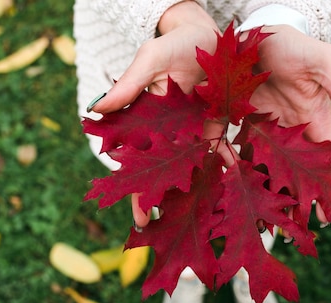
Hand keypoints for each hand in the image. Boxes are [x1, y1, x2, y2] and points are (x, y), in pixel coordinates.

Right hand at [89, 2, 219, 228]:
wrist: (209, 35)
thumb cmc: (175, 44)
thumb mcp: (151, 60)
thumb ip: (129, 84)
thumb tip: (97, 109)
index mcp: (148, 124)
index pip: (137, 165)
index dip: (136, 193)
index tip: (138, 220)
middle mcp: (170, 135)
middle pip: (164, 176)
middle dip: (164, 206)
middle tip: (167, 239)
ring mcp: (195, 134)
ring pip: (191, 172)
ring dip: (194, 198)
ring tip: (200, 228)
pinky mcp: (219, 127)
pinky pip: (223, 154)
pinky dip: (227, 172)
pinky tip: (234, 194)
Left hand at [248, 25, 330, 226]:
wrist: (253, 32)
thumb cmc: (293, 44)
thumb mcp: (323, 63)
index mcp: (312, 122)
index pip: (324, 161)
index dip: (327, 187)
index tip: (327, 216)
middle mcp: (287, 132)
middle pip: (293, 173)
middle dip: (294, 202)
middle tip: (291, 233)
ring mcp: (261, 129)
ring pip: (265, 168)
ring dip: (264, 194)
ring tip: (261, 224)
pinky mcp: (235, 121)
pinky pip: (233, 149)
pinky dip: (230, 169)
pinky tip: (226, 191)